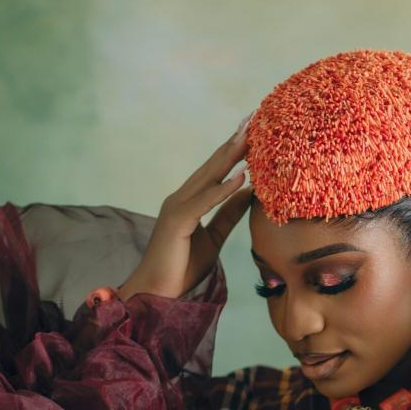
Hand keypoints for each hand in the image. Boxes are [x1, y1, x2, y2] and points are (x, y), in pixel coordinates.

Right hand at [119, 119, 253, 300]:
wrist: (157, 292)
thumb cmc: (181, 268)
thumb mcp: (214, 238)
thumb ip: (228, 214)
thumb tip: (248, 193)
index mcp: (189, 201)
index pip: (216, 170)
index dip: (234, 150)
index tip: (253, 130)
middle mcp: (181, 198)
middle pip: (213, 166)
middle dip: (234, 142)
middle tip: (253, 117)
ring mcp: (177, 207)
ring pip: (208, 177)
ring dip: (230, 155)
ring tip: (250, 135)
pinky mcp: (177, 221)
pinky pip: (204, 202)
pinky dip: (223, 189)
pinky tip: (242, 176)